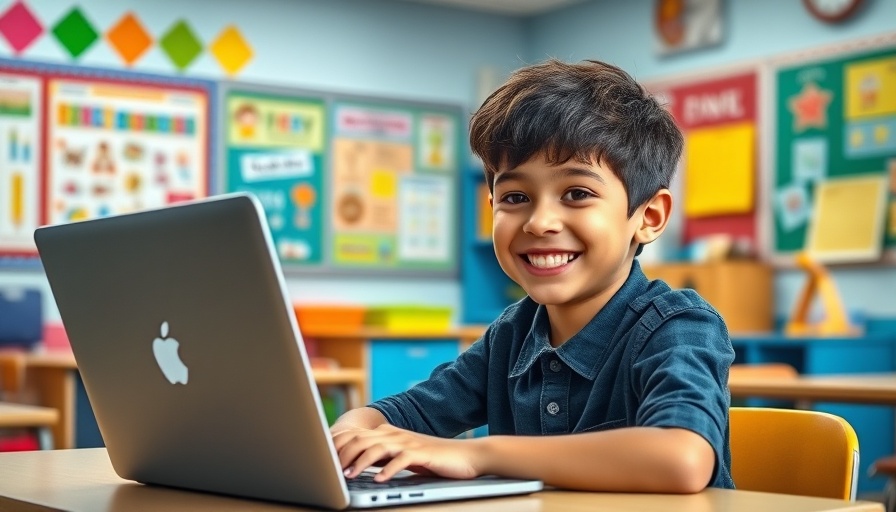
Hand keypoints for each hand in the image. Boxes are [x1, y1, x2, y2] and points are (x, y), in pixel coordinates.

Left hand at [332, 424, 481, 480]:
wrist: (467, 455)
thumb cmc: (433, 459)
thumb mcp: (402, 455)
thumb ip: (381, 456)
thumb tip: (355, 465)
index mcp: (387, 433)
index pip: (355, 434)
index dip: (336, 444)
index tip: (321, 458)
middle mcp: (395, 434)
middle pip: (360, 439)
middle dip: (341, 454)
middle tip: (329, 470)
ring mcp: (408, 443)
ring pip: (376, 448)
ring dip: (360, 462)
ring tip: (348, 475)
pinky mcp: (422, 454)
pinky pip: (400, 460)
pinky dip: (388, 470)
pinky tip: (379, 480)